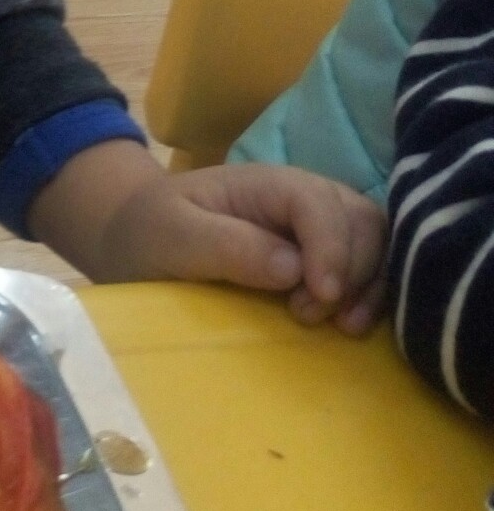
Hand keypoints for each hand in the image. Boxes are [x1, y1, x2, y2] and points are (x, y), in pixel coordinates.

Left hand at [31, 141, 387, 329]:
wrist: (136, 243)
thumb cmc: (148, 233)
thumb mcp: (170, 235)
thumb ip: (225, 245)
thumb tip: (292, 267)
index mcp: (266, 184)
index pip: (318, 203)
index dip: (331, 248)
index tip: (321, 297)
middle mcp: (302, 200)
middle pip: (361, 220)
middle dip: (353, 269)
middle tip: (312, 316)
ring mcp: (315, 229)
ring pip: (375, 242)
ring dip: (371, 284)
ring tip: (343, 326)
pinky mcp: (320, 260)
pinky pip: (366, 269)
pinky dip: (370, 294)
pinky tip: (351, 325)